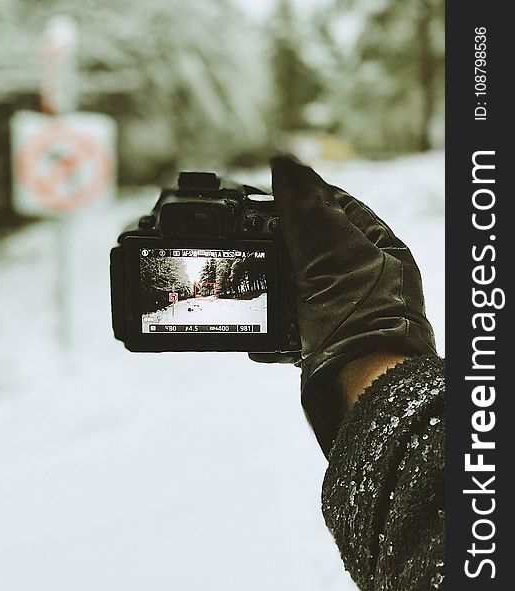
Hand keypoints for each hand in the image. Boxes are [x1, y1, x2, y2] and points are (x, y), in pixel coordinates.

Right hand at [252, 156, 436, 455]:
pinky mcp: (328, 340)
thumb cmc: (362, 316)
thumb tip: (284, 165)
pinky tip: (260, 334)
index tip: (270, 192)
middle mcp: (365, 277)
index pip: (338, 205)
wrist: (364, 389)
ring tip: (250, 281)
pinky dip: (274, 327)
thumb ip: (306, 209)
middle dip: (282, 241)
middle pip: (315, 246)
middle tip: (249, 237)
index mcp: (378, 247)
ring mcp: (346, 309)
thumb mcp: (331, 252)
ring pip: (301, 286)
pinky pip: (295, 325)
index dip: (303, 194)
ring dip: (273, 286)